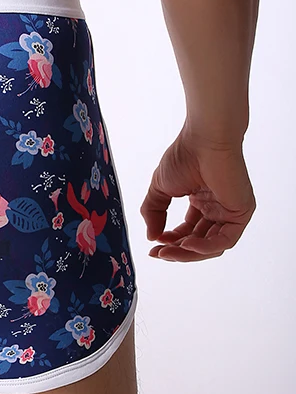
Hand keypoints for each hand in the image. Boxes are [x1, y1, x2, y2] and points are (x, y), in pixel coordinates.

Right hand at [141, 126, 254, 260]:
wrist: (204, 140)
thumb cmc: (185, 155)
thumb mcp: (160, 188)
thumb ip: (153, 213)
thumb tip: (151, 237)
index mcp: (202, 201)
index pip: (188, 232)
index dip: (170, 242)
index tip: (153, 247)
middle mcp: (218, 208)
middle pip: (200, 242)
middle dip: (177, 251)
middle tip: (158, 254)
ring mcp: (231, 211)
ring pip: (212, 246)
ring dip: (188, 253)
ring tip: (168, 252)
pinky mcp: (241, 213)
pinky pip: (225, 240)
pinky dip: (205, 247)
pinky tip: (186, 245)